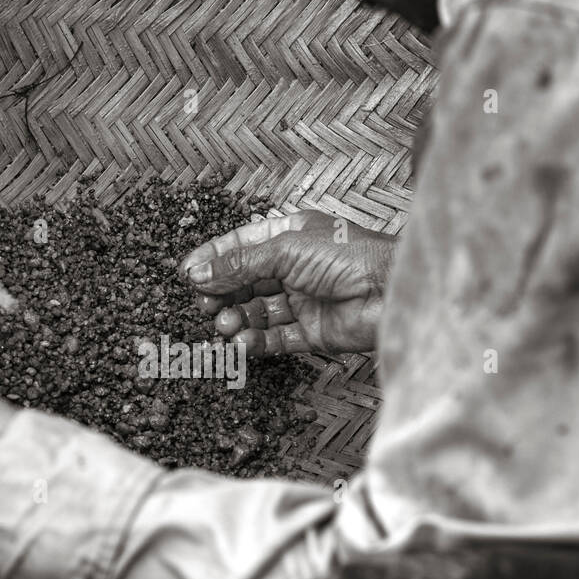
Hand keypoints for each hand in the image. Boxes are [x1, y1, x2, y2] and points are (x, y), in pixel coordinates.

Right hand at [180, 211, 395, 356]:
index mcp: (291, 235)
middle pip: (245, 282)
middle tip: (204, 305)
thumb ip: (240, 264)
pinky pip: (275, 338)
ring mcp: (304, 300)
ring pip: (257, 312)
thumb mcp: (287, 249)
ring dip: (236, 319)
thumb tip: (199, 273)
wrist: (392, 291)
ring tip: (224, 325)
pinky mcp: (312, 332)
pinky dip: (255, 341)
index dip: (213, 259)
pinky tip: (242, 342)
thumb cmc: (352, 256)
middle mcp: (295, 267)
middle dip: (222, 294)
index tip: (186, 274)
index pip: (241, 246)